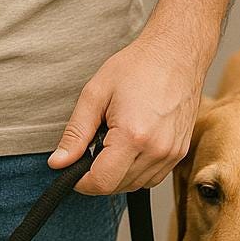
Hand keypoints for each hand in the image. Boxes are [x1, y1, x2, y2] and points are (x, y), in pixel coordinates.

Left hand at [46, 30, 207, 195]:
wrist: (176, 54)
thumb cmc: (139, 66)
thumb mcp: (96, 93)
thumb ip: (76, 133)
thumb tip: (59, 162)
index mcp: (133, 136)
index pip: (102, 182)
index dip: (81, 182)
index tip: (73, 171)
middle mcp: (157, 150)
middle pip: (118, 187)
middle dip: (98, 175)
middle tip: (93, 146)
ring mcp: (172, 154)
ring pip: (135, 185)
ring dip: (118, 174)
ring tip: (113, 141)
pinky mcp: (180, 152)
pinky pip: (152, 177)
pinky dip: (137, 170)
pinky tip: (131, 145)